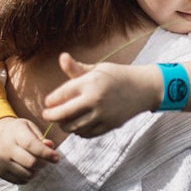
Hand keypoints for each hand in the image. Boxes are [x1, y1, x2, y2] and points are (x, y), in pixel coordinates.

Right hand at [0, 117, 58, 184]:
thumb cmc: (18, 131)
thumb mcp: (30, 127)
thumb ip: (41, 137)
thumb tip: (50, 146)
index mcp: (15, 134)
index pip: (32, 146)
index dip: (46, 153)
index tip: (56, 158)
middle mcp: (6, 149)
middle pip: (30, 163)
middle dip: (44, 163)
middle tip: (48, 160)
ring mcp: (1, 163)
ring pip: (26, 174)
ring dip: (36, 171)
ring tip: (37, 163)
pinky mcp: (0, 173)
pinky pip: (20, 181)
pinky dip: (28, 176)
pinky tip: (28, 168)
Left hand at [42, 53, 159, 137]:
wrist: (143, 89)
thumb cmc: (117, 76)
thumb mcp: (98, 68)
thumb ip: (76, 68)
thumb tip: (62, 56)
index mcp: (91, 82)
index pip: (60, 95)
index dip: (50, 101)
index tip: (48, 102)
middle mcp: (95, 99)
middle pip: (62, 114)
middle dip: (50, 116)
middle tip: (47, 115)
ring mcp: (102, 115)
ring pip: (72, 127)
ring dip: (64, 125)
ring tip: (63, 119)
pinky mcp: (108, 126)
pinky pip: (85, 133)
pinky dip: (78, 131)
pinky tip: (79, 124)